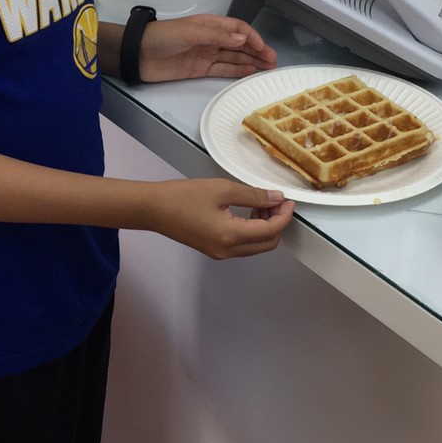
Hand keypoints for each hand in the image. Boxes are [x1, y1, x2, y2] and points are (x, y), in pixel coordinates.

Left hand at [139, 15, 276, 83]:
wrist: (139, 54)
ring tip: (268, 69)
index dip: (252, 37)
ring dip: (251, 62)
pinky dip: (237, 71)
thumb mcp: (191, 32)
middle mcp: (211, 39)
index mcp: (210, 24)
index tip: (264, 48)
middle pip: (239, 44)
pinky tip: (250, 72)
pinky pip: (223, 69)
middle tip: (273, 62)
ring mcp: (206, 54)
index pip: (238, 29)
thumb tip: (243, 40)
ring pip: (234, 57)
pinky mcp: (200, 69)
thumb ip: (217, 36)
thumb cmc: (163, 37)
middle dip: (257, 51)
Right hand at [146, 178, 294, 259]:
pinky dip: (251, 231)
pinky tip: (246, 212)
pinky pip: (242, 245)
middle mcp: (228, 251)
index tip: (288, 200)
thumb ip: (253, 196)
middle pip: (267, 244)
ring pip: (255, 246)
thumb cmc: (183, 196)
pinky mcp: (213, 250)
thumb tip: (277, 199)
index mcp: (231, 236)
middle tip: (276, 201)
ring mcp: (220, 253)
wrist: (152, 209)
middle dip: (277, 224)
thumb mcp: (222, 189)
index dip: (284, 216)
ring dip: (265, 227)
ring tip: (260, 204)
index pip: (270, 231)